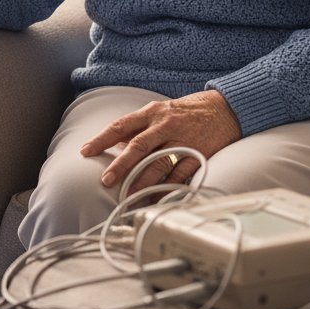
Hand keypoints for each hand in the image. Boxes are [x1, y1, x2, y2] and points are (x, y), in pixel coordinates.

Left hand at [79, 90, 241, 193]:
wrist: (224, 108)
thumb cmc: (185, 111)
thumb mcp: (159, 111)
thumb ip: (138, 127)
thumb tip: (116, 143)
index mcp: (151, 112)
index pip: (121, 126)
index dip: (102, 139)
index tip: (85, 151)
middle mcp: (164, 125)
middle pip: (138, 146)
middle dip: (121, 165)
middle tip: (106, 180)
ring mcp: (182, 140)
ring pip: (158, 163)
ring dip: (142, 182)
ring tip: (129, 196)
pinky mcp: (197, 154)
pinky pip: (180, 175)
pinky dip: (167, 188)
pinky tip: (157, 199)